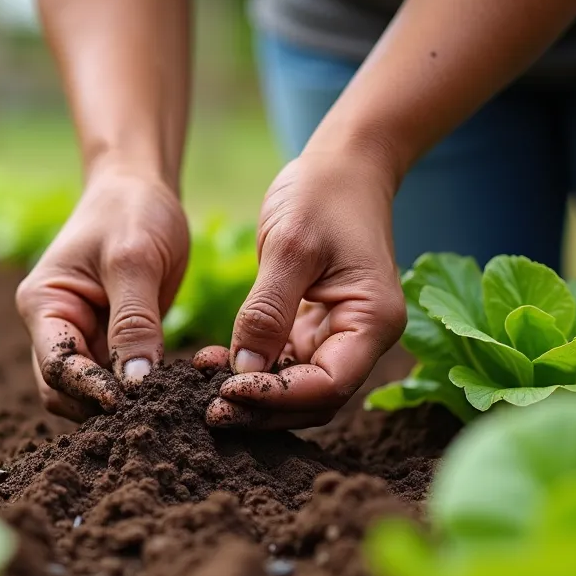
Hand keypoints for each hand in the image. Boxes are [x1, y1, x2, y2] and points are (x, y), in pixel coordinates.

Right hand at [16, 168, 188, 420]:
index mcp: (43, 305)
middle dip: (99, 406)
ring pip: (89, 392)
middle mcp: (55, 327)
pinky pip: (119, 378)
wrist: (141, 187)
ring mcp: (82, 336)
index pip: (56, 366)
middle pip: (64, 390)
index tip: (127, 402)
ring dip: (120, 404)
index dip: (87, 389)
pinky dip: (139, 391)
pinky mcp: (111, 340)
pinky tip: (171, 394)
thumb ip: (134, 321)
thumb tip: (135, 384)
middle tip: (150, 417)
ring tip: (164, 409)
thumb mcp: (134, 260)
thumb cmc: (131, 212)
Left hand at [196, 153, 406, 429]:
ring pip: (297, 389)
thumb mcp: (290, 246)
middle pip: (314, 399)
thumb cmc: (323, 194)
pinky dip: (252, 371)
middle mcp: (362, 338)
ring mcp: (338, 335)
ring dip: (253, 396)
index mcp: (373, 322)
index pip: (329, 385)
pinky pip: (284, 364)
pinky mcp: (313, 326)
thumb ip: (267, 310)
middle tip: (208, 410)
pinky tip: (213, 365)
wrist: (341, 165)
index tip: (227, 390)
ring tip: (202, 392)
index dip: (277, 397)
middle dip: (262, 410)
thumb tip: (243, 371)